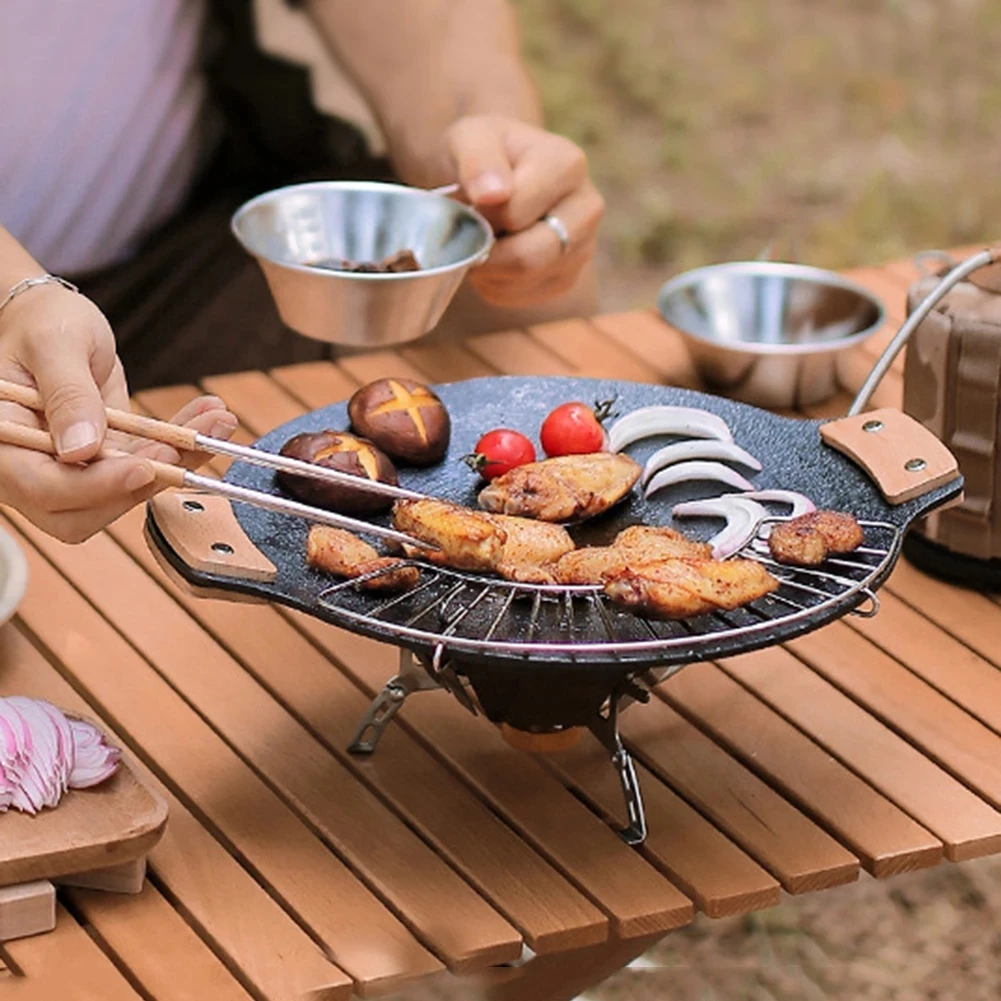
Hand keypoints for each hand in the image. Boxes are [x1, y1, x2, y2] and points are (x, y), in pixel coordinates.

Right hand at [0, 282, 236, 542]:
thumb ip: (67, 395)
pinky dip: (181, 446)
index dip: (96, 486)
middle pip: (83, 510)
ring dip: (177, 463)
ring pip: (124, 492)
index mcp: (1, 444)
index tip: (143, 467)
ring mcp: (70, 471)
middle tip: (186, 447)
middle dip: (142, 485)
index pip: (43, 486)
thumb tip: (80, 449)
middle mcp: (30, 469)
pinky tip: (211, 419)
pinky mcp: (105, 462)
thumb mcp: (53, 346)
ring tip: (218, 423)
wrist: (50, 321)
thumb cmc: (40, 323)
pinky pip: (145, 466)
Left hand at [442, 115, 603, 307]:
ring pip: (523, 280)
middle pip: (528, 257)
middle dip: (487, 250)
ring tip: (483, 239)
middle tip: (471, 230)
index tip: (471, 201)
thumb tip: (493, 194)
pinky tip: (494, 256)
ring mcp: (583, 248)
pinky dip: (493, 284)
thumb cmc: (483, 154)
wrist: (495, 175)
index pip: (514, 213)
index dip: (480, 216)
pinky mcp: (566, 279)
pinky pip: (518, 296)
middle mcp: (588, 208)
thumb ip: (477, 159)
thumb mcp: (469, 138)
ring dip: (488, 268)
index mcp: (568, 165)